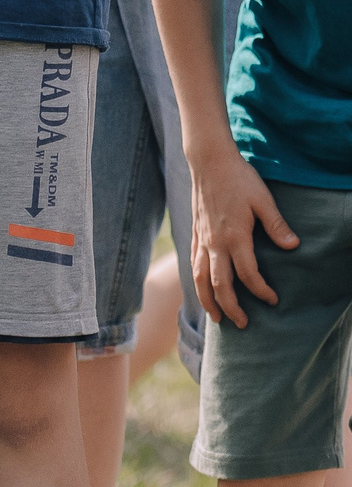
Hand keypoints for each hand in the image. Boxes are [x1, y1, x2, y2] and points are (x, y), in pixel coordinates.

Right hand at [189, 144, 296, 327]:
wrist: (209, 163)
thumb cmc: (239, 179)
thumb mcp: (264, 199)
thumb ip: (276, 225)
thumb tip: (293, 246)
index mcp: (234, 236)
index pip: (247, 274)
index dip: (261, 290)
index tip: (272, 300)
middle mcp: (214, 243)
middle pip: (220, 284)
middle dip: (231, 307)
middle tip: (242, 323)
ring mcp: (201, 240)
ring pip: (200, 278)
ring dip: (207, 301)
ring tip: (215, 318)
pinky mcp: (194, 235)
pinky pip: (193, 265)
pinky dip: (197, 282)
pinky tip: (202, 289)